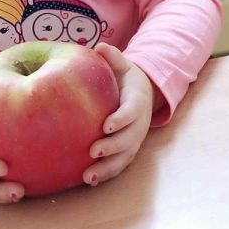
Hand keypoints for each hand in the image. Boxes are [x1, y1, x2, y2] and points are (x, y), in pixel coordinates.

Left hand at [83, 42, 153, 187]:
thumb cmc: (124, 79)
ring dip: (108, 168)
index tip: (106, 126)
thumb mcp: (122, 66)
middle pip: (129, 139)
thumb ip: (113, 58)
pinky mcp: (127, 151)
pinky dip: (106, 174)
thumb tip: (100, 47)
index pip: (132, 111)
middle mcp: (139, 123)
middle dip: (113, 147)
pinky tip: (88, 181)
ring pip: (124, 157)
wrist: (140, 94)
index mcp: (137, 101)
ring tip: (88, 176)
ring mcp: (134, 139)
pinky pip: (119, 165)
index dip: (121, 119)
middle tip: (93, 151)